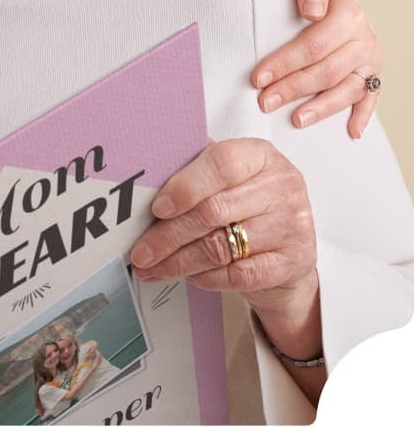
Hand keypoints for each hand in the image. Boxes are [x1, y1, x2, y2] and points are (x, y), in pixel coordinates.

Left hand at [130, 140, 319, 328]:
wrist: (290, 247)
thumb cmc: (247, 203)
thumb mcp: (227, 177)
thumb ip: (194, 169)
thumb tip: (147, 171)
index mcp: (260, 156)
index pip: (221, 164)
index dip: (185, 187)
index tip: (156, 208)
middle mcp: (281, 188)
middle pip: (213, 212)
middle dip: (168, 235)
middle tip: (140, 251)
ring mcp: (291, 226)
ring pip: (220, 247)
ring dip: (178, 261)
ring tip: (152, 267)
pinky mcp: (292, 263)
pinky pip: (237, 275)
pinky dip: (205, 277)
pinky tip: (188, 276)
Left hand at [253, 0, 380, 137]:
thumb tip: (313, 10)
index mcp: (346, 8)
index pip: (315, 43)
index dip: (285, 61)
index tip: (258, 76)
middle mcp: (362, 33)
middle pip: (327, 69)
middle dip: (293, 88)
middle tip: (263, 101)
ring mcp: (369, 55)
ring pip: (347, 88)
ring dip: (321, 107)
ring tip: (295, 119)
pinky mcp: (372, 71)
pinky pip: (370, 97)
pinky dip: (362, 115)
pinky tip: (350, 132)